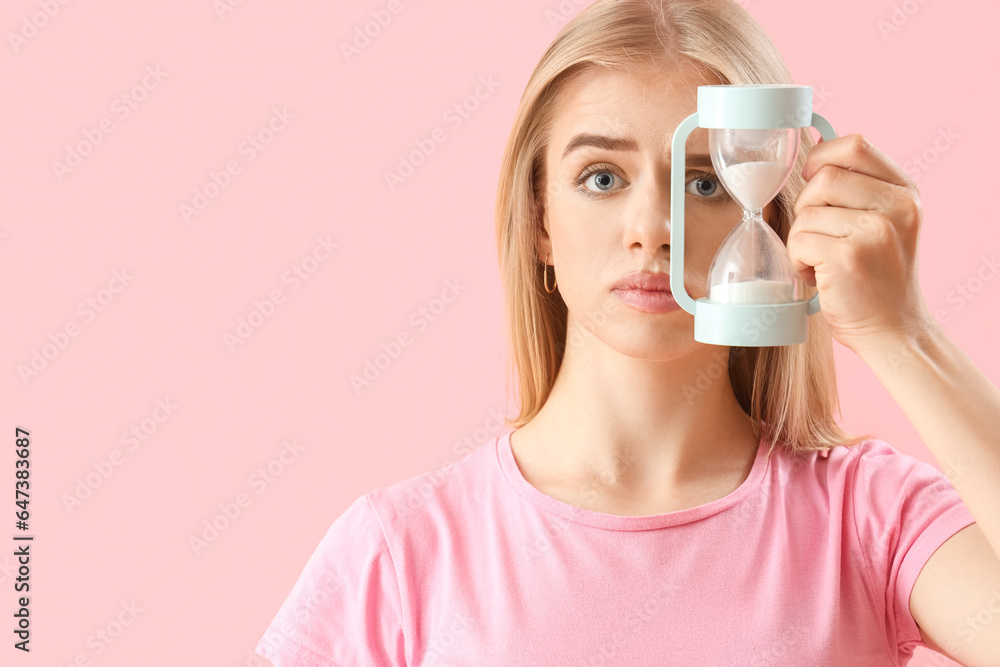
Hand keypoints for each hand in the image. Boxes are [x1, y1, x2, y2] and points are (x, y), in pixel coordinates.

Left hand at [788, 133, 930, 355]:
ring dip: (800, 240)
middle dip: (807, 208)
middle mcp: (896, 207)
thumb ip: (859, 191)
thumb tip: (812, 152)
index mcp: (904, 192)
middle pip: (823, 179)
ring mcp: (874, 231)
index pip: (855, 145)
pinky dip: (797, 261)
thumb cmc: (878, 278)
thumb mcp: (885, 224)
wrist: (894, 329)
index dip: (822, 157)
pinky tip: (818, 276)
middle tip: (818, 237)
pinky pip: (798, 241)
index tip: (812, 180)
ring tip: (821, 262)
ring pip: (805, 213)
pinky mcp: (848, 256)